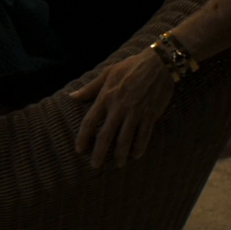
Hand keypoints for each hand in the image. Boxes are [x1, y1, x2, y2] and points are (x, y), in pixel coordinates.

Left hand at [65, 47, 179, 168]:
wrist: (159, 64)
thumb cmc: (131, 67)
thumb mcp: (108, 73)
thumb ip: (89, 88)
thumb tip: (71, 96)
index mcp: (106, 97)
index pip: (90, 121)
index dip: (83, 137)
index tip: (79, 149)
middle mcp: (119, 107)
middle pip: (106, 135)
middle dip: (99, 152)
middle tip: (95, 165)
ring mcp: (135, 112)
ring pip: (125, 139)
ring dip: (121, 154)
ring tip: (118, 164)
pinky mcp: (150, 115)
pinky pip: (144, 136)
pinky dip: (139, 147)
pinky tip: (136, 156)